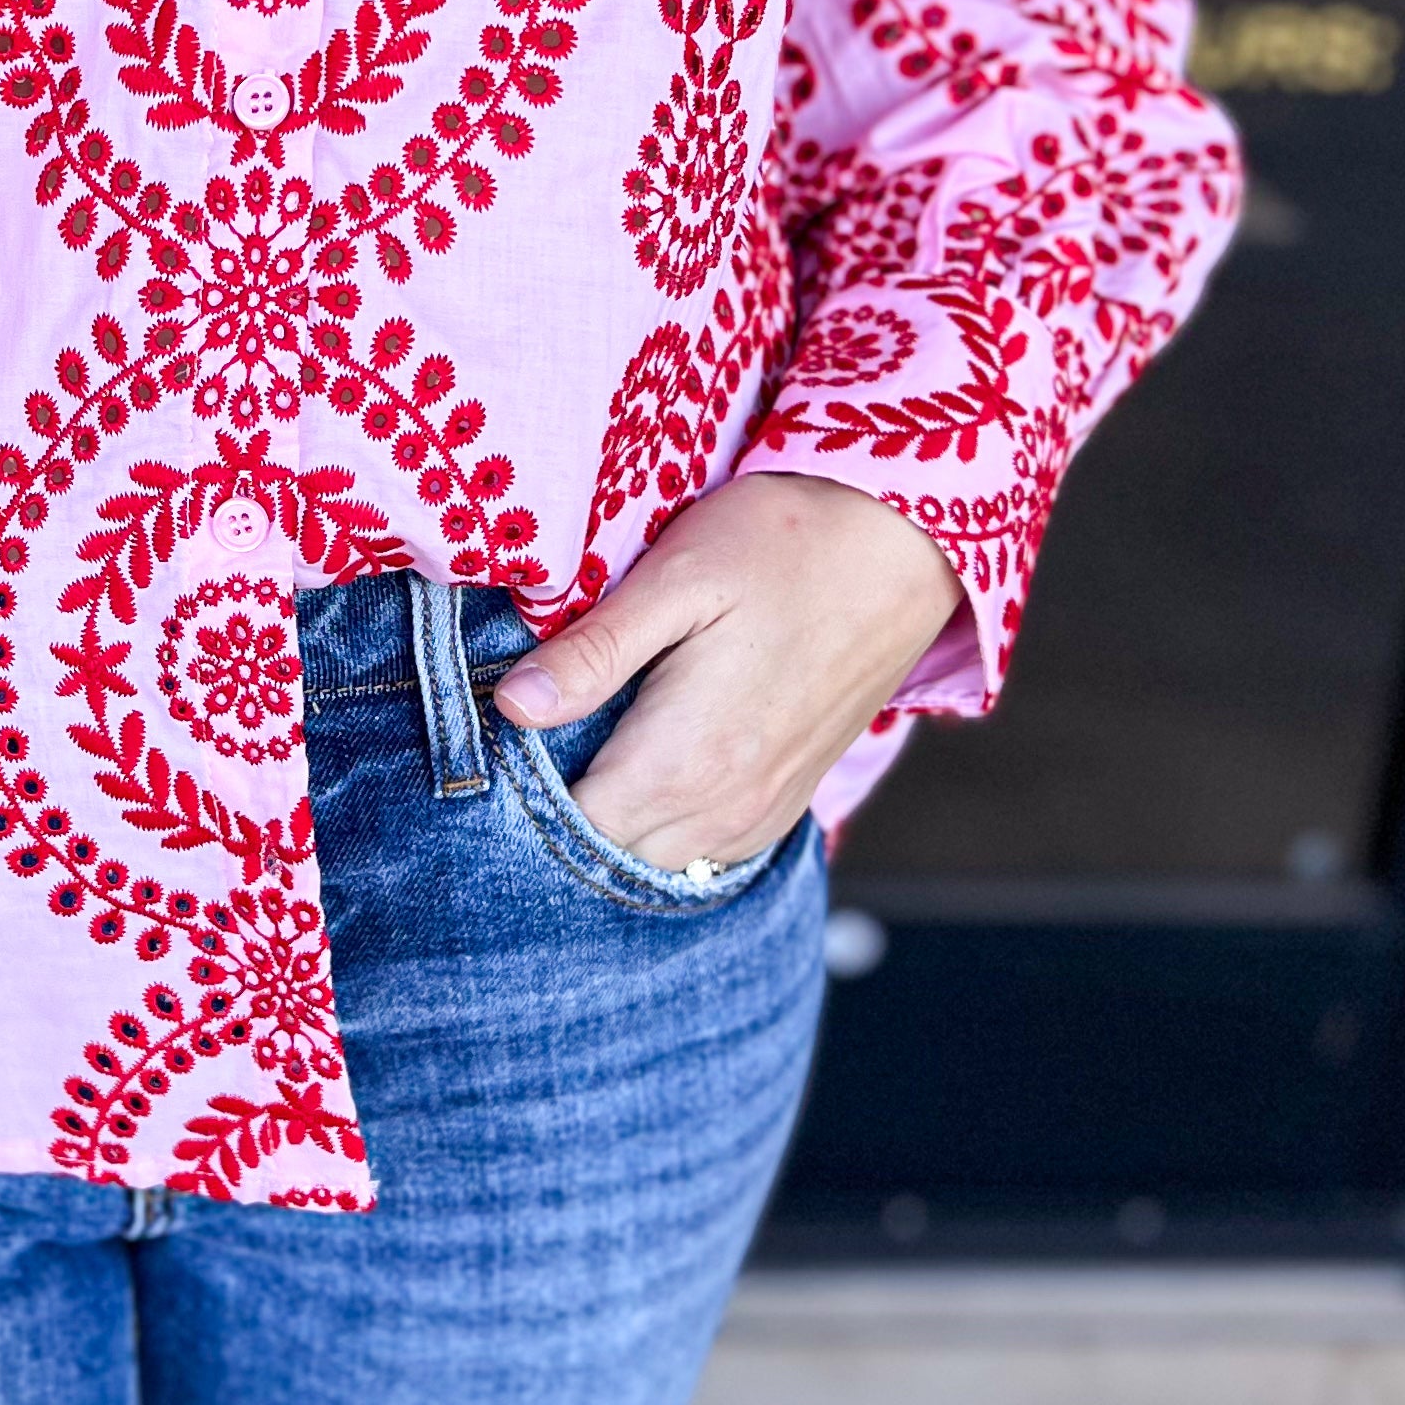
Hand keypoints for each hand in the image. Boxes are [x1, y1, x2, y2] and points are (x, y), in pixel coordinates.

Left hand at [491, 472, 963, 868]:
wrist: (903, 544)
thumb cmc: (783, 544)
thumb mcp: (676, 579)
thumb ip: (593, 654)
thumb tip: (512, 708)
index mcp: (685, 758)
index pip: (569, 825)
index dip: (521, 791)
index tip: (501, 741)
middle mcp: (726, 807)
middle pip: (607, 850)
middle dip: (559, 812)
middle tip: (534, 740)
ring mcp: (762, 812)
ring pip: (656, 860)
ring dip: (614, 823)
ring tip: (585, 751)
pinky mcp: (788, 802)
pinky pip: (705, 853)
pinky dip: (664, 829)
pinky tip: (646, 771)